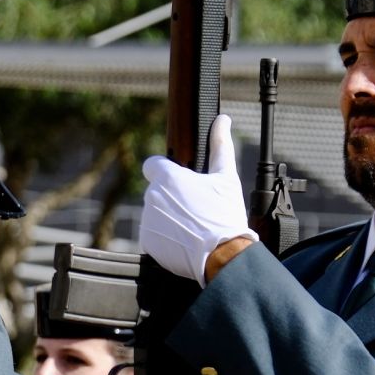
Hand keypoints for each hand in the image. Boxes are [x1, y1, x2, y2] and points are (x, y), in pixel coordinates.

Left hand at [140, 114, 256, 283]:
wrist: (223, 254)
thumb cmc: (225, 215)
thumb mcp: (227, 177)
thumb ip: (221, 146)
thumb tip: (223, 120)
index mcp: (168, 178)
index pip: (152, 164)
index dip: (164, 169)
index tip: (178, 179)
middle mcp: (152, 197)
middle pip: (157, 190)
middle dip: (172, 196)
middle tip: (195, 207)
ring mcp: (148, 220)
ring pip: (155, 212)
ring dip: (169, 216)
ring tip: (193, 225)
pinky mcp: (147, 242)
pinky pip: (153, 234)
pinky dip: (166, 236)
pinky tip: (185, 239)